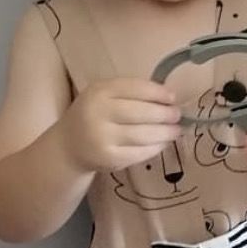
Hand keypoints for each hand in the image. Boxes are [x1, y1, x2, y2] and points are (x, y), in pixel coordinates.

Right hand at [60, 78, 180, 173]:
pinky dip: (157, 147)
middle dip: (165, 114)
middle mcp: (98, 113)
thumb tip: (168, 98)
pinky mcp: (110, 159)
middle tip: (177, 115)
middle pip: (142, 113)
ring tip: (176, 130)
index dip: (158, 92)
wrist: (69, 146)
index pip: (135, 88)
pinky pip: (141, 152)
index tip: (172, 97)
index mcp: (99, 92)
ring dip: (166, 132)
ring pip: (144, 134)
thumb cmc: (93, 116)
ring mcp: (103, 138)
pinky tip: (163, 143)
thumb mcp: (104, 96)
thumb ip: (130, 93)